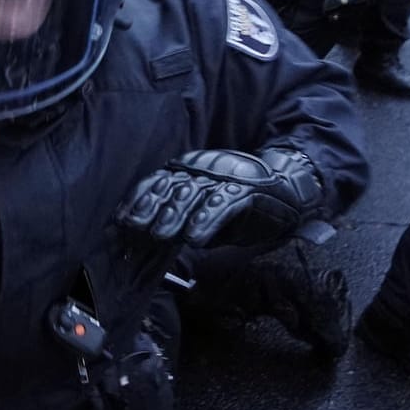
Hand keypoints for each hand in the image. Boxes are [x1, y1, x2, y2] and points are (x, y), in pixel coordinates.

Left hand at [118, 148, 323, 249]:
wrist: (287, 194)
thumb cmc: (239, 207)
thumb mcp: (204, 213)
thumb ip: (180, 220)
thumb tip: (148, 237)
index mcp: (191, 173)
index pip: (159, 182)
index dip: (139, 199)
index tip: (122, 219)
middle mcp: (204, 172)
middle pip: (172, 188)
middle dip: (152, 208)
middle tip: (136, 227)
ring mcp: (226, 180)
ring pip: (195, 195)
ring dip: (176, 216)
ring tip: (162, 235)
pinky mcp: (247, 192)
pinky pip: (223, 205)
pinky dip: (207, 220)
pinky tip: (196, 237)